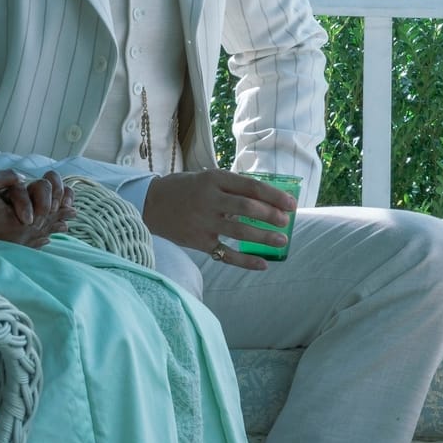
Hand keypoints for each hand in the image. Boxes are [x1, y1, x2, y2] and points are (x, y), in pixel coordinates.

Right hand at [0, 170, 72, 246]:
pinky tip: (45, 241)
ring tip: (65, 227)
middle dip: (60, 217)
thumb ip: (10, 176)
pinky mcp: (0, 246)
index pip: (47, 210)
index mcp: (19, 220)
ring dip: (52, 229)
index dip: (60, 203)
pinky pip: (25, 245)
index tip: (73, 202)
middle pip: (46, 225)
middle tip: (75, 213)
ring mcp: (9, 244)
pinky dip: (38, 241)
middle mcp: (18, 236)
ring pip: (37, 237)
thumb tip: (24, 178)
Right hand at [142, 169, 296, 271]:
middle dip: (271, 215)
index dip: (274, 196)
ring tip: (282, 241)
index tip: (292, 204)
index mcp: (214, 179)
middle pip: (247, 208)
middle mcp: (209, 200)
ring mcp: (203, 222)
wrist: (151, 204)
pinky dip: (246, 261)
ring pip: (239, 231)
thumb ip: (233, 187)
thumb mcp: (207, 178)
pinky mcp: (198, 242)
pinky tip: (263, 264)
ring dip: (264, 237)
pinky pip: (226, 253)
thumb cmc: (186, 189)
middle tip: (286, 222)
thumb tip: (268, 200)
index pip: (251, 187)